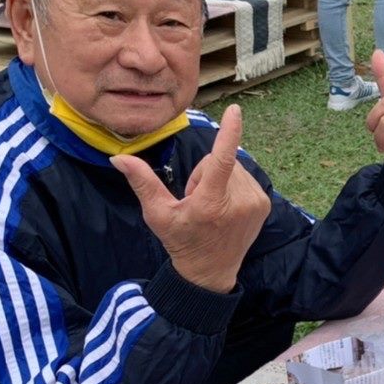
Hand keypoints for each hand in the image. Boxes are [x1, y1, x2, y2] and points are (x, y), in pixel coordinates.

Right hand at [113, 104, 270, 293]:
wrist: (210, 272)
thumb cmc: (181, 242)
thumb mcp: (157, 214)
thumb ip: (142, 182)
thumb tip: (119, 158)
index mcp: (212, 202)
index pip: (221, 160)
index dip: (228, 133)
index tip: (235, 111)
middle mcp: (239, 201)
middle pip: (218, 162)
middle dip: (205, 175)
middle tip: (197, 202)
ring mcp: (255, 203)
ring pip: (234, 168)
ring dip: (220, 181)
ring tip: (212, 207)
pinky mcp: (264, 204)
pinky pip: (245, 178)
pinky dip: (233, 186)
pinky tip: (225, 208)